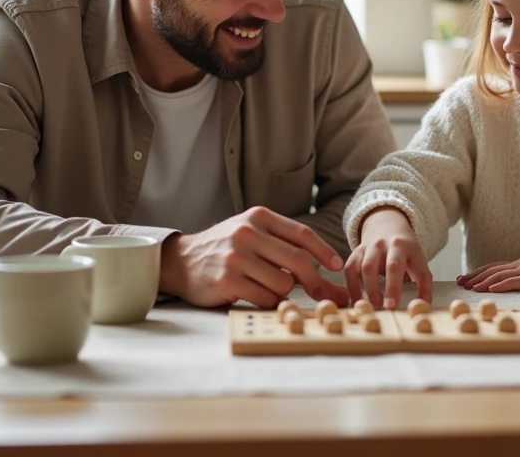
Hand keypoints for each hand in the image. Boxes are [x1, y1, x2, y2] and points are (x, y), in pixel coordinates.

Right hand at [158, 206, 348, 308]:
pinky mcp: (227, 282)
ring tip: (269, 287)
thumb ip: (284, 245)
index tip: (337, 266)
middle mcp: (247, 234)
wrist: (182, 261)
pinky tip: (255, 294)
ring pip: (283, 283)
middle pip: (298, 260)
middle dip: (315, 280)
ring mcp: (236, 258)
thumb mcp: (252, 233)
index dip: (324, 251)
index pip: (302, 234)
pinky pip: (265, 298)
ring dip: (284, 292)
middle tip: (322, 293)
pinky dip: (268, 301)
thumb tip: (329, 270)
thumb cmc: (226, 248)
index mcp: (258, 217)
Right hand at [343, 207, 431, 309]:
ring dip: (368, 289)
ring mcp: (370, 247)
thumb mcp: (418, 260)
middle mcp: (386, 244)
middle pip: (384, 265)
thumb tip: (424, 305)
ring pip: (365, 267)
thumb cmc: (405, 251)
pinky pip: (350, 269)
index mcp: (404, 246)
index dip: (396, 287)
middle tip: (385, 308)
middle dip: (383, 287)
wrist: (388, 225)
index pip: (400, 266)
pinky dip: (351, 286)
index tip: (394, 305)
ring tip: (372, 307)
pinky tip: (356, 300)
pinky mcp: (357, 252)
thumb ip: (424, 282)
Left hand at [457, 255, 519, 292]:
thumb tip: (508, 284)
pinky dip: (501, 285)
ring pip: (499, 275)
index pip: (492, 267)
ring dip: (483, 282)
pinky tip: (491, 289)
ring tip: (471, 287)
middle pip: (491, 270)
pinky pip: (513, 281)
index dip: (477, 272)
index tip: (464, 278)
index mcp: (516, 265)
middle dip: (474, 277)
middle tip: (460, 283)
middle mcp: (516, 265)